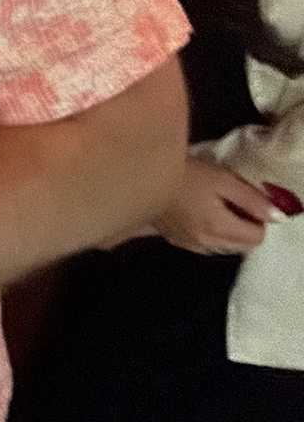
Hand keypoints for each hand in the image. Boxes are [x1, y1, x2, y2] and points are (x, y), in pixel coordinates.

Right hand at [153, 158, 281, 255]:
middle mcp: (207, 243)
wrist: (143, 175)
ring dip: (229, 233)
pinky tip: (199, 216)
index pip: (257, 238)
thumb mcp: (223, 180)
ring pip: (225, 248)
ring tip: (215, 208)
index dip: (257, 219)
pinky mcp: (176, 241)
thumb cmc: (185, 173)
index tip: (245, 201)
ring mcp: (190, 244)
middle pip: (243, 246)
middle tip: (232, 203)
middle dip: (245, 228)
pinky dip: (211, 236)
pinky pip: (206, 246)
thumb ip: (253, 200)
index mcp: (220, 228)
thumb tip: (278, 217)